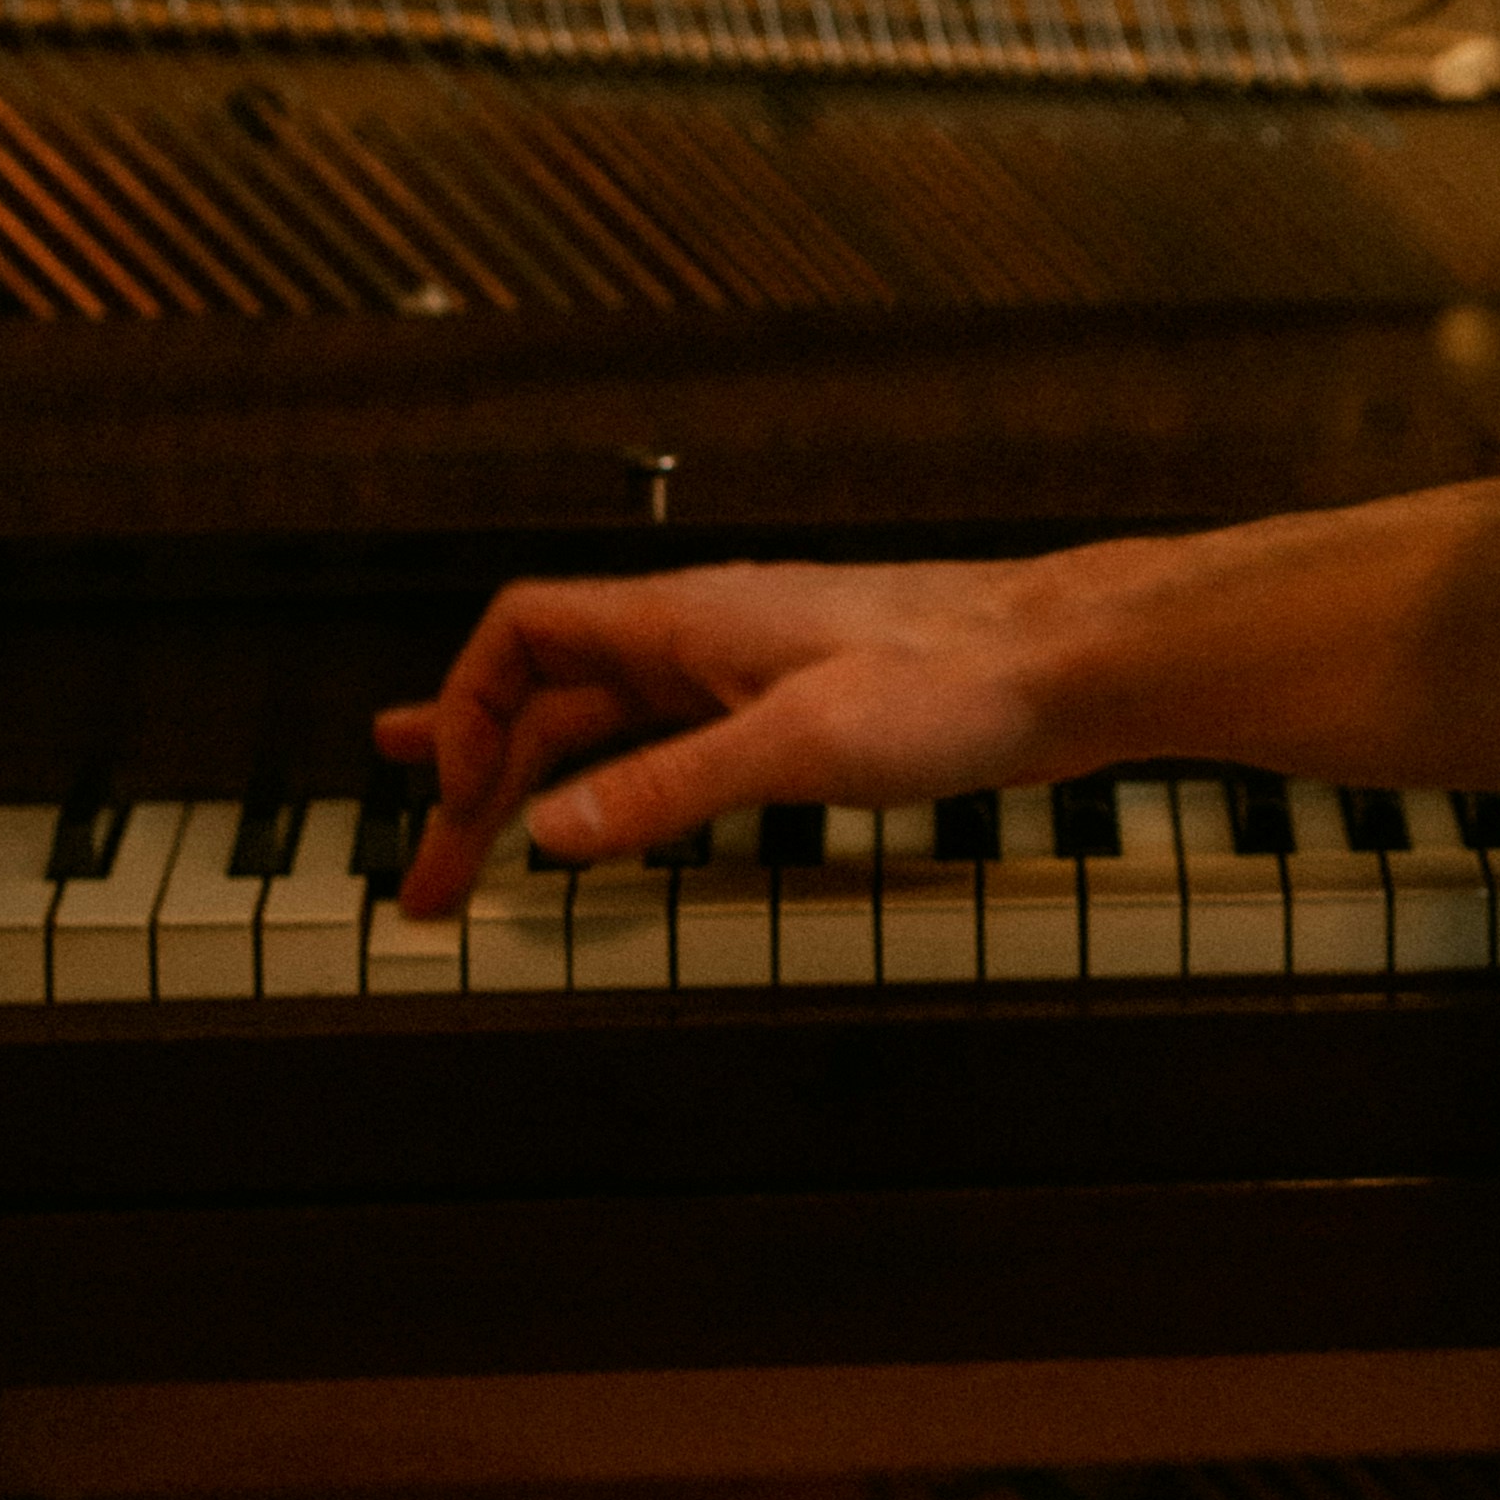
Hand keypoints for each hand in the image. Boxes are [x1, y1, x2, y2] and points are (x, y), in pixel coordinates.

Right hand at [372, 558, 1058, 915]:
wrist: (1068, 662)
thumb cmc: (956, 678)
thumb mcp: (799, 743)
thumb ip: (671, 786)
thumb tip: (554, 831)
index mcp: (685, 620)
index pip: (521, 633)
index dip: (468, 712)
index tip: (461, 806)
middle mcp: (704, 636)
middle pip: (551, 697)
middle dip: (478, 784)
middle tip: (432, 879)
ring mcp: (748, 671)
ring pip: (610, 723)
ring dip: (538, 785)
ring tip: (475, 838)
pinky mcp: (798, 708)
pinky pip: (675, 742)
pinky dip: (622, 784)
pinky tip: (614, 816)